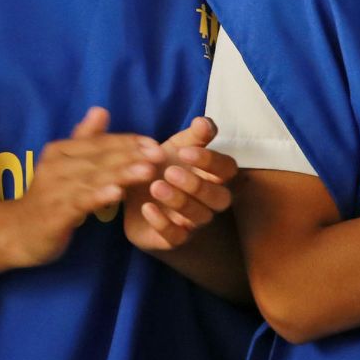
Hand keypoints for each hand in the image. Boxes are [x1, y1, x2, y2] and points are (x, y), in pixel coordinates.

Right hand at [4, 108, 154, 268]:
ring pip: (93, 178)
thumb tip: (101, 109)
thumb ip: (84, 139)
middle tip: (159, 154)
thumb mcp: (65, 165)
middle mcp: (55, 165)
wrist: (18, 233)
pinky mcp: (55, 213)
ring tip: (147, 171)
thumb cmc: (49, 197)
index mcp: (60, 151)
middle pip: (99, 158)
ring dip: (121, 173)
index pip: (99, 142)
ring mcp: (54, 189)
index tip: (154, 143)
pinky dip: (98, 196)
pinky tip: (117, 194)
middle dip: (130, 155)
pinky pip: (80, 202)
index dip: (127, 142)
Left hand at [122, 116, 238, 252]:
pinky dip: (162, 224)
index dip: (211, 161)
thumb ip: (192, 136)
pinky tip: (147, 208)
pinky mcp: (174, 238)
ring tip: (156, 186)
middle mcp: (208, 201)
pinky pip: (176, 237)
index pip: (227, 169)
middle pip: (219, 198)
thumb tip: (204, 121)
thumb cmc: (161, 167)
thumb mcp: (174, 147)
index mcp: (212, 176)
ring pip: (199, 217)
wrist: (133, 194)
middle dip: (197, 185)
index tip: (185, 152)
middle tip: (170, 172)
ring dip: (179, 201)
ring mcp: (193, 222)